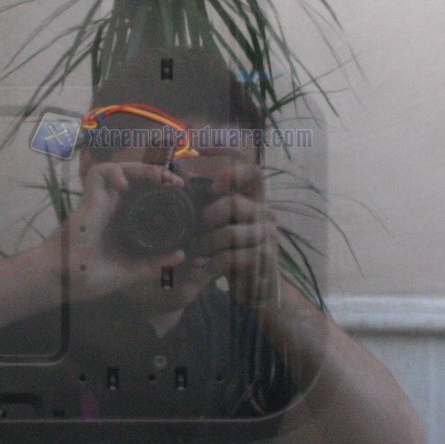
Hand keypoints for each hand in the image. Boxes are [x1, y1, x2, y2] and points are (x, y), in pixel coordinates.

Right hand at [52, 160, 187, 302]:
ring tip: (160, 178)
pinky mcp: (88, 199)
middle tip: (176, 182)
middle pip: (136, 178)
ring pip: (121, 170)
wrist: (65, 281)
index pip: (144, 194)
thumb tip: (181, 255)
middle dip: (157, 174)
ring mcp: (101, 201)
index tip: (179, 193)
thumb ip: (153, 265)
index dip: (161, 188)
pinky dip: (113, 172)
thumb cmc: (91, 277)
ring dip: (142, 168)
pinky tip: (125, 184)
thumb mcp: (130, 271)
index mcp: (123, 221)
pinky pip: (99, 173)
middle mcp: (114, 208)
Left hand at [187, 152, 280, 309]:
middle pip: (234, 202)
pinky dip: (213, 263)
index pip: (251, 169)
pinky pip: (233, 257)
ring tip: (194, 252)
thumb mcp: (223, 223)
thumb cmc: (233, 250)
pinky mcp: (264, 259)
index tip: (197, 155)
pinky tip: (203, 266)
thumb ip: (210, 203)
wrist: (257, 288)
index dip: (227, 156)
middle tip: (195, 228)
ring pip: (231, 233)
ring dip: (206, 244)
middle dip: (207, 216)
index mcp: (254, 199)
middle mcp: (264, 213)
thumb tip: (177, 180)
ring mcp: (267, 236)